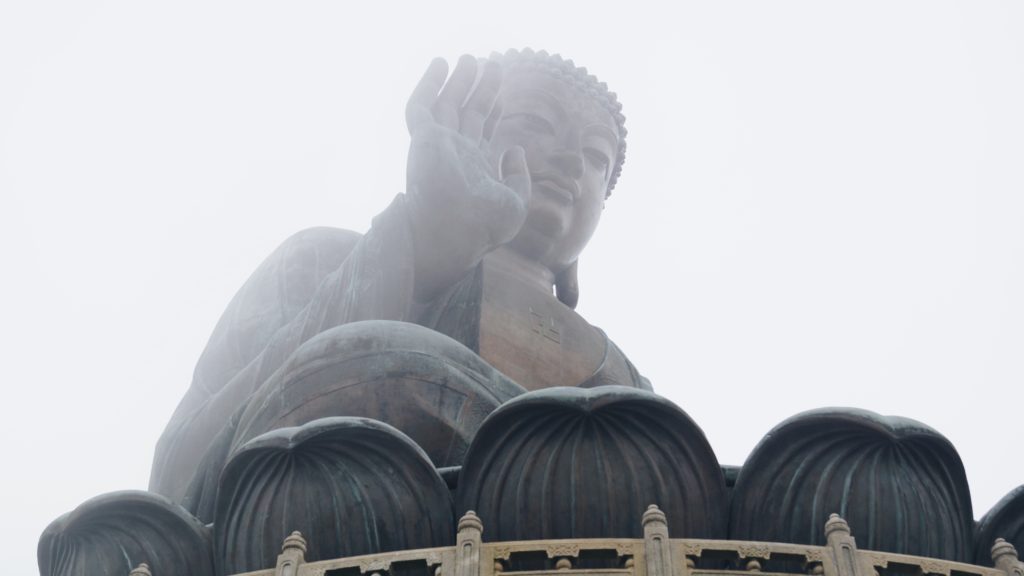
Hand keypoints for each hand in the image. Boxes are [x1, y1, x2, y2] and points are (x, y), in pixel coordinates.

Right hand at [405, 55, 530, 247]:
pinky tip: (441, 64)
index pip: (483, 129)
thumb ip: (518, 176)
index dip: (492, 107)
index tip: (501, 91)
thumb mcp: (515, 201)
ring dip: (458, 80)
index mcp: (475, 166)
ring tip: (470, 58)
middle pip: (467, 111)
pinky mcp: (422, 139)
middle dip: (480, 88)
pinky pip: (421, 105)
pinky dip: (429, 83)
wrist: (455, 233)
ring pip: (446, 103)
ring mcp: (438, 145)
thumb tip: (513, 149)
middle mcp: (455, 153)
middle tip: (492, 64)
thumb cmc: (484, 227)